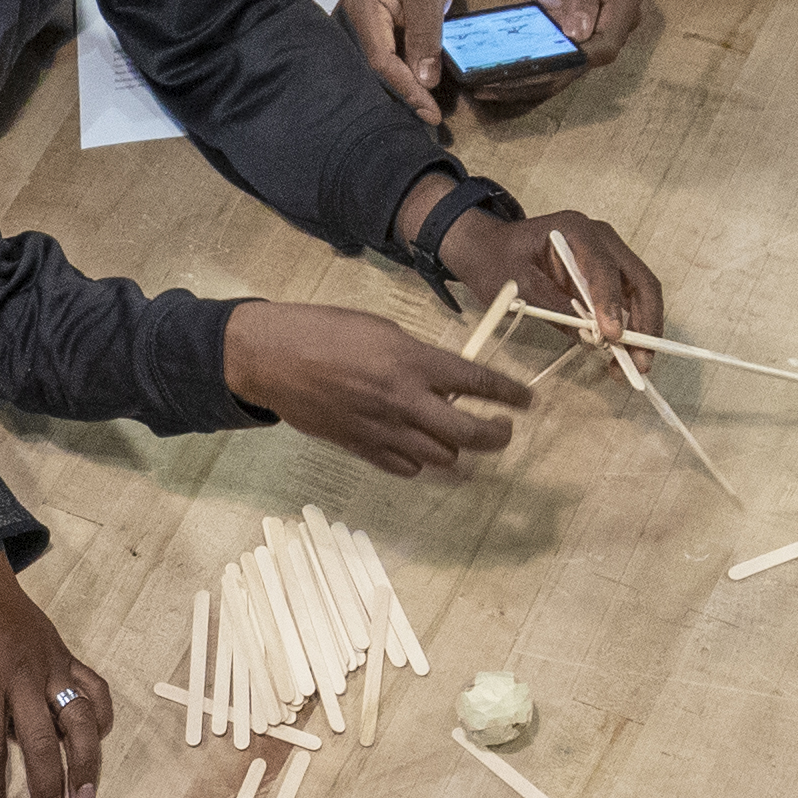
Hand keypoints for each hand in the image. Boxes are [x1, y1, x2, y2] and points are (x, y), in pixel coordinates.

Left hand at [0, 555, 107, 797]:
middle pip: (41, 742)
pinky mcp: (65, 654)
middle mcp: (22, 676)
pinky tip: (97, 740)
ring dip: (85, 761)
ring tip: (85, 797)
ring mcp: (49, 665)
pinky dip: (100, 713)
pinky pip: (92, 686)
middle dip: (47, 788)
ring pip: (78, 718)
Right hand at [222, 300, 526, 478]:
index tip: (526, 400)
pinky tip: (420, 447)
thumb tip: (447, 380)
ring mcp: (383, 430)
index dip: (510, 395)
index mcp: (413, 361)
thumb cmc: (323, 331)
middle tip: (503, 430)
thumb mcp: (383, 330)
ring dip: (458, 450)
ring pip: (442, 458)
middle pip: (470, 434)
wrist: (272, 358)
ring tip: (460, 438)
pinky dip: (420, 461)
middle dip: (497, 436)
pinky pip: (406, 468)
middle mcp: (405, 400)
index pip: (479, 383)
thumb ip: (419, 357)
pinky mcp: (361, 448)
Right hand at [336, 0, 454, 127]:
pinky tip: (413, 105)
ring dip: (396, 100)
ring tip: (422, 121)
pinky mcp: (357, 48)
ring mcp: (348, 40)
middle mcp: (345, 30)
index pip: (380, 62)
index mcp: (360, 12)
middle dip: (399, 102)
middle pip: (369, 76)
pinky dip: (394, 88)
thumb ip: (425, 33)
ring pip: (370, 78)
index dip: (405, 90)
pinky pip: (374, 73)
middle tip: (428, 124)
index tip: (430, 112)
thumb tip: (425, 80)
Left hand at [438, 201, 659, 345]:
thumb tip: (588, 337)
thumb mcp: (516, 285)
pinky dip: (630, 328)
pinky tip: (622, 354)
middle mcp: (600, 239)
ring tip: (633, 365)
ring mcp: (606, 256)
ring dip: (642, 330)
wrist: (486, 248)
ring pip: (640, 293)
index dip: (611, 304)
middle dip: (645, 323)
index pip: (604, 268)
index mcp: (575, 230)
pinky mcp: (605, 275)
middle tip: (640, 361)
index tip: (613, 336)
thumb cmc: (496, 260)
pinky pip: (627, 302)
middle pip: (639, 280)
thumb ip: (553, 308)